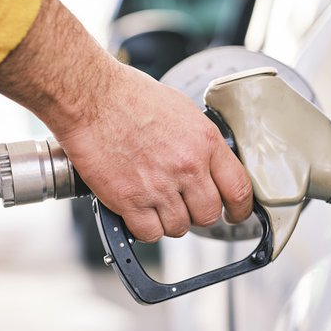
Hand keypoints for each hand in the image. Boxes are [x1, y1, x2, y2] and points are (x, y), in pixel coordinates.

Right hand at [0, 0, 252, 241]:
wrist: (90, 97)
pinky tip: (137, 211)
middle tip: (183, 205)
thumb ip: (200, 143)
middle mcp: (188, 167)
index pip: (239, 190)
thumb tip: (209, 166)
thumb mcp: (182, 111)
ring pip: (179, 228)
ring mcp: (159, 187)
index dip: (240, 210)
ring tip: (154, 202)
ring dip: (168, 221)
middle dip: (197, 214)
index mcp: (206, 142)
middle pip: (209, 215)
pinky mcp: (130, 201)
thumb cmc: (129, 97)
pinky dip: (143, 228)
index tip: (234, 215)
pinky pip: (149, 234)